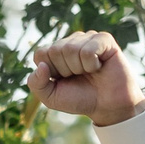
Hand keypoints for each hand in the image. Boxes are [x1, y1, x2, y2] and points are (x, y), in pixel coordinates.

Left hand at [28, 31, 144, 126]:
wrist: (108, 106)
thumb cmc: (80, 99)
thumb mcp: (51, 98)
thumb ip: (36, 84)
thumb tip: (41, 66)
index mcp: (55, 52)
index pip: (41, 54)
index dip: (51, 72)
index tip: (64, 80)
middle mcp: (70, 41)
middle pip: (55, 50)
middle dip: (66, 71)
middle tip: (80, 77)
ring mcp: (87, 38)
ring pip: (71, 49)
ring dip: (80, 68)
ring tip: (90, 72)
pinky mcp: (104, 39)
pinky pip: (88, 50)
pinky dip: (92, 65)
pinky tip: (100, 67)